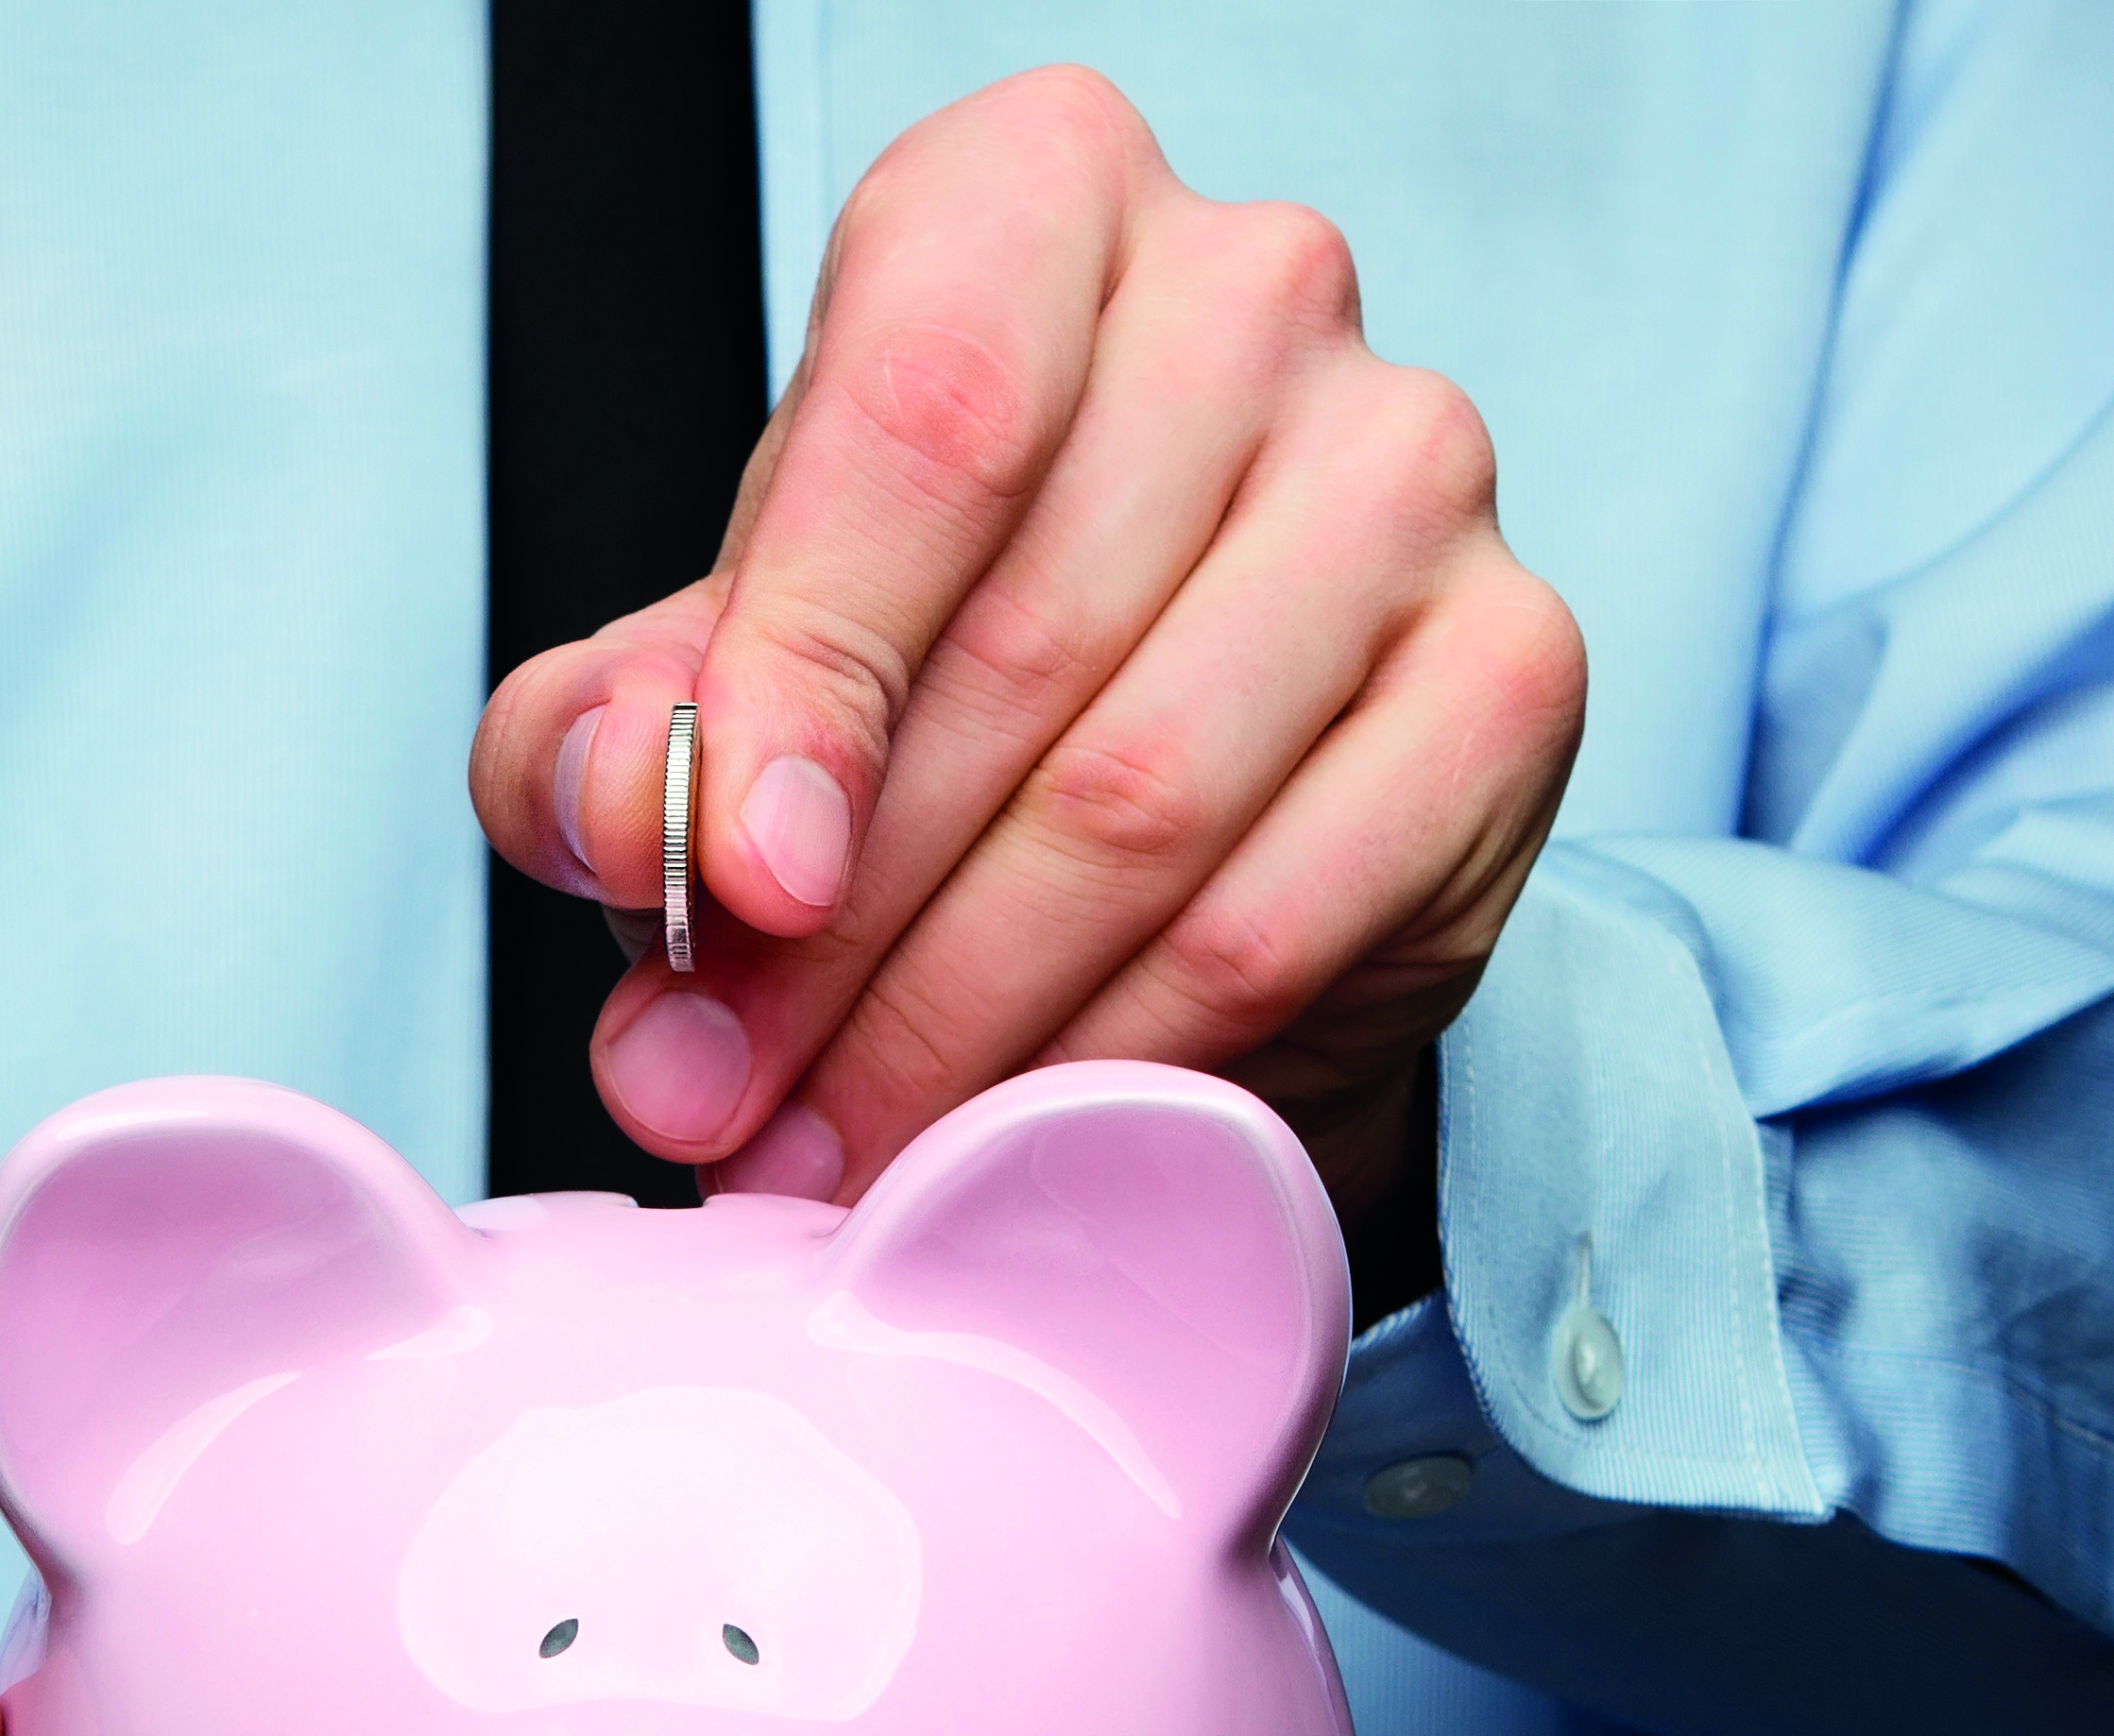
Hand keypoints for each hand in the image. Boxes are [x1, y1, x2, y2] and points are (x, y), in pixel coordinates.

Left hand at [470, 64, 1583, 1306]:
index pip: (923, 414)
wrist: (1176, 783)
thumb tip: (613, 826)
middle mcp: (1249, 291)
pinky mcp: (1509, 670)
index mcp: (1029, 206)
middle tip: (728, 1105)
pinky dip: (1117, 1059)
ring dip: (960, 1024)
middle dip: (841, 934)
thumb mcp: (712, 685)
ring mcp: (1410, 472)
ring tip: (835, 1153)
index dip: (805, 676)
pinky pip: (1279, 919)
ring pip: (1148, 803)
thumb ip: (605, 740)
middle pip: (1027, 646)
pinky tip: (1014, 1131)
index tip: (736, 889)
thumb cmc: (920, 674)